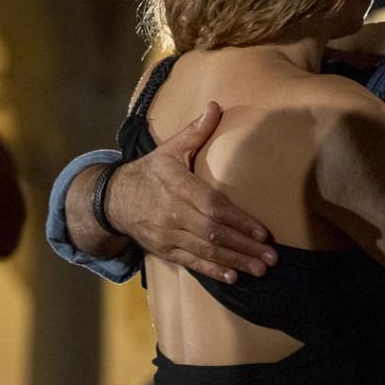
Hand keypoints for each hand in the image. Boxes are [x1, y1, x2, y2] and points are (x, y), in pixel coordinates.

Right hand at [108, 104, 278, 282]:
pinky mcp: (164, 249)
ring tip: (260, 269)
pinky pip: (191, 263)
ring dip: (235, 262)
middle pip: (213, 233)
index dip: (239, 220)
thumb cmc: (149, 171)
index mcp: (178, 187)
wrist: (112, 199)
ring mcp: (167, 235)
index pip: (213, 206)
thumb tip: (215, 107)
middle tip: (272, 257)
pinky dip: (212, 271)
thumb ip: (194, 132)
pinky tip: (233, 277)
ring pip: (204, 251)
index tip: (263, 231)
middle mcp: (173, 214)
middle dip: (244, 246)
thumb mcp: (169, 149)